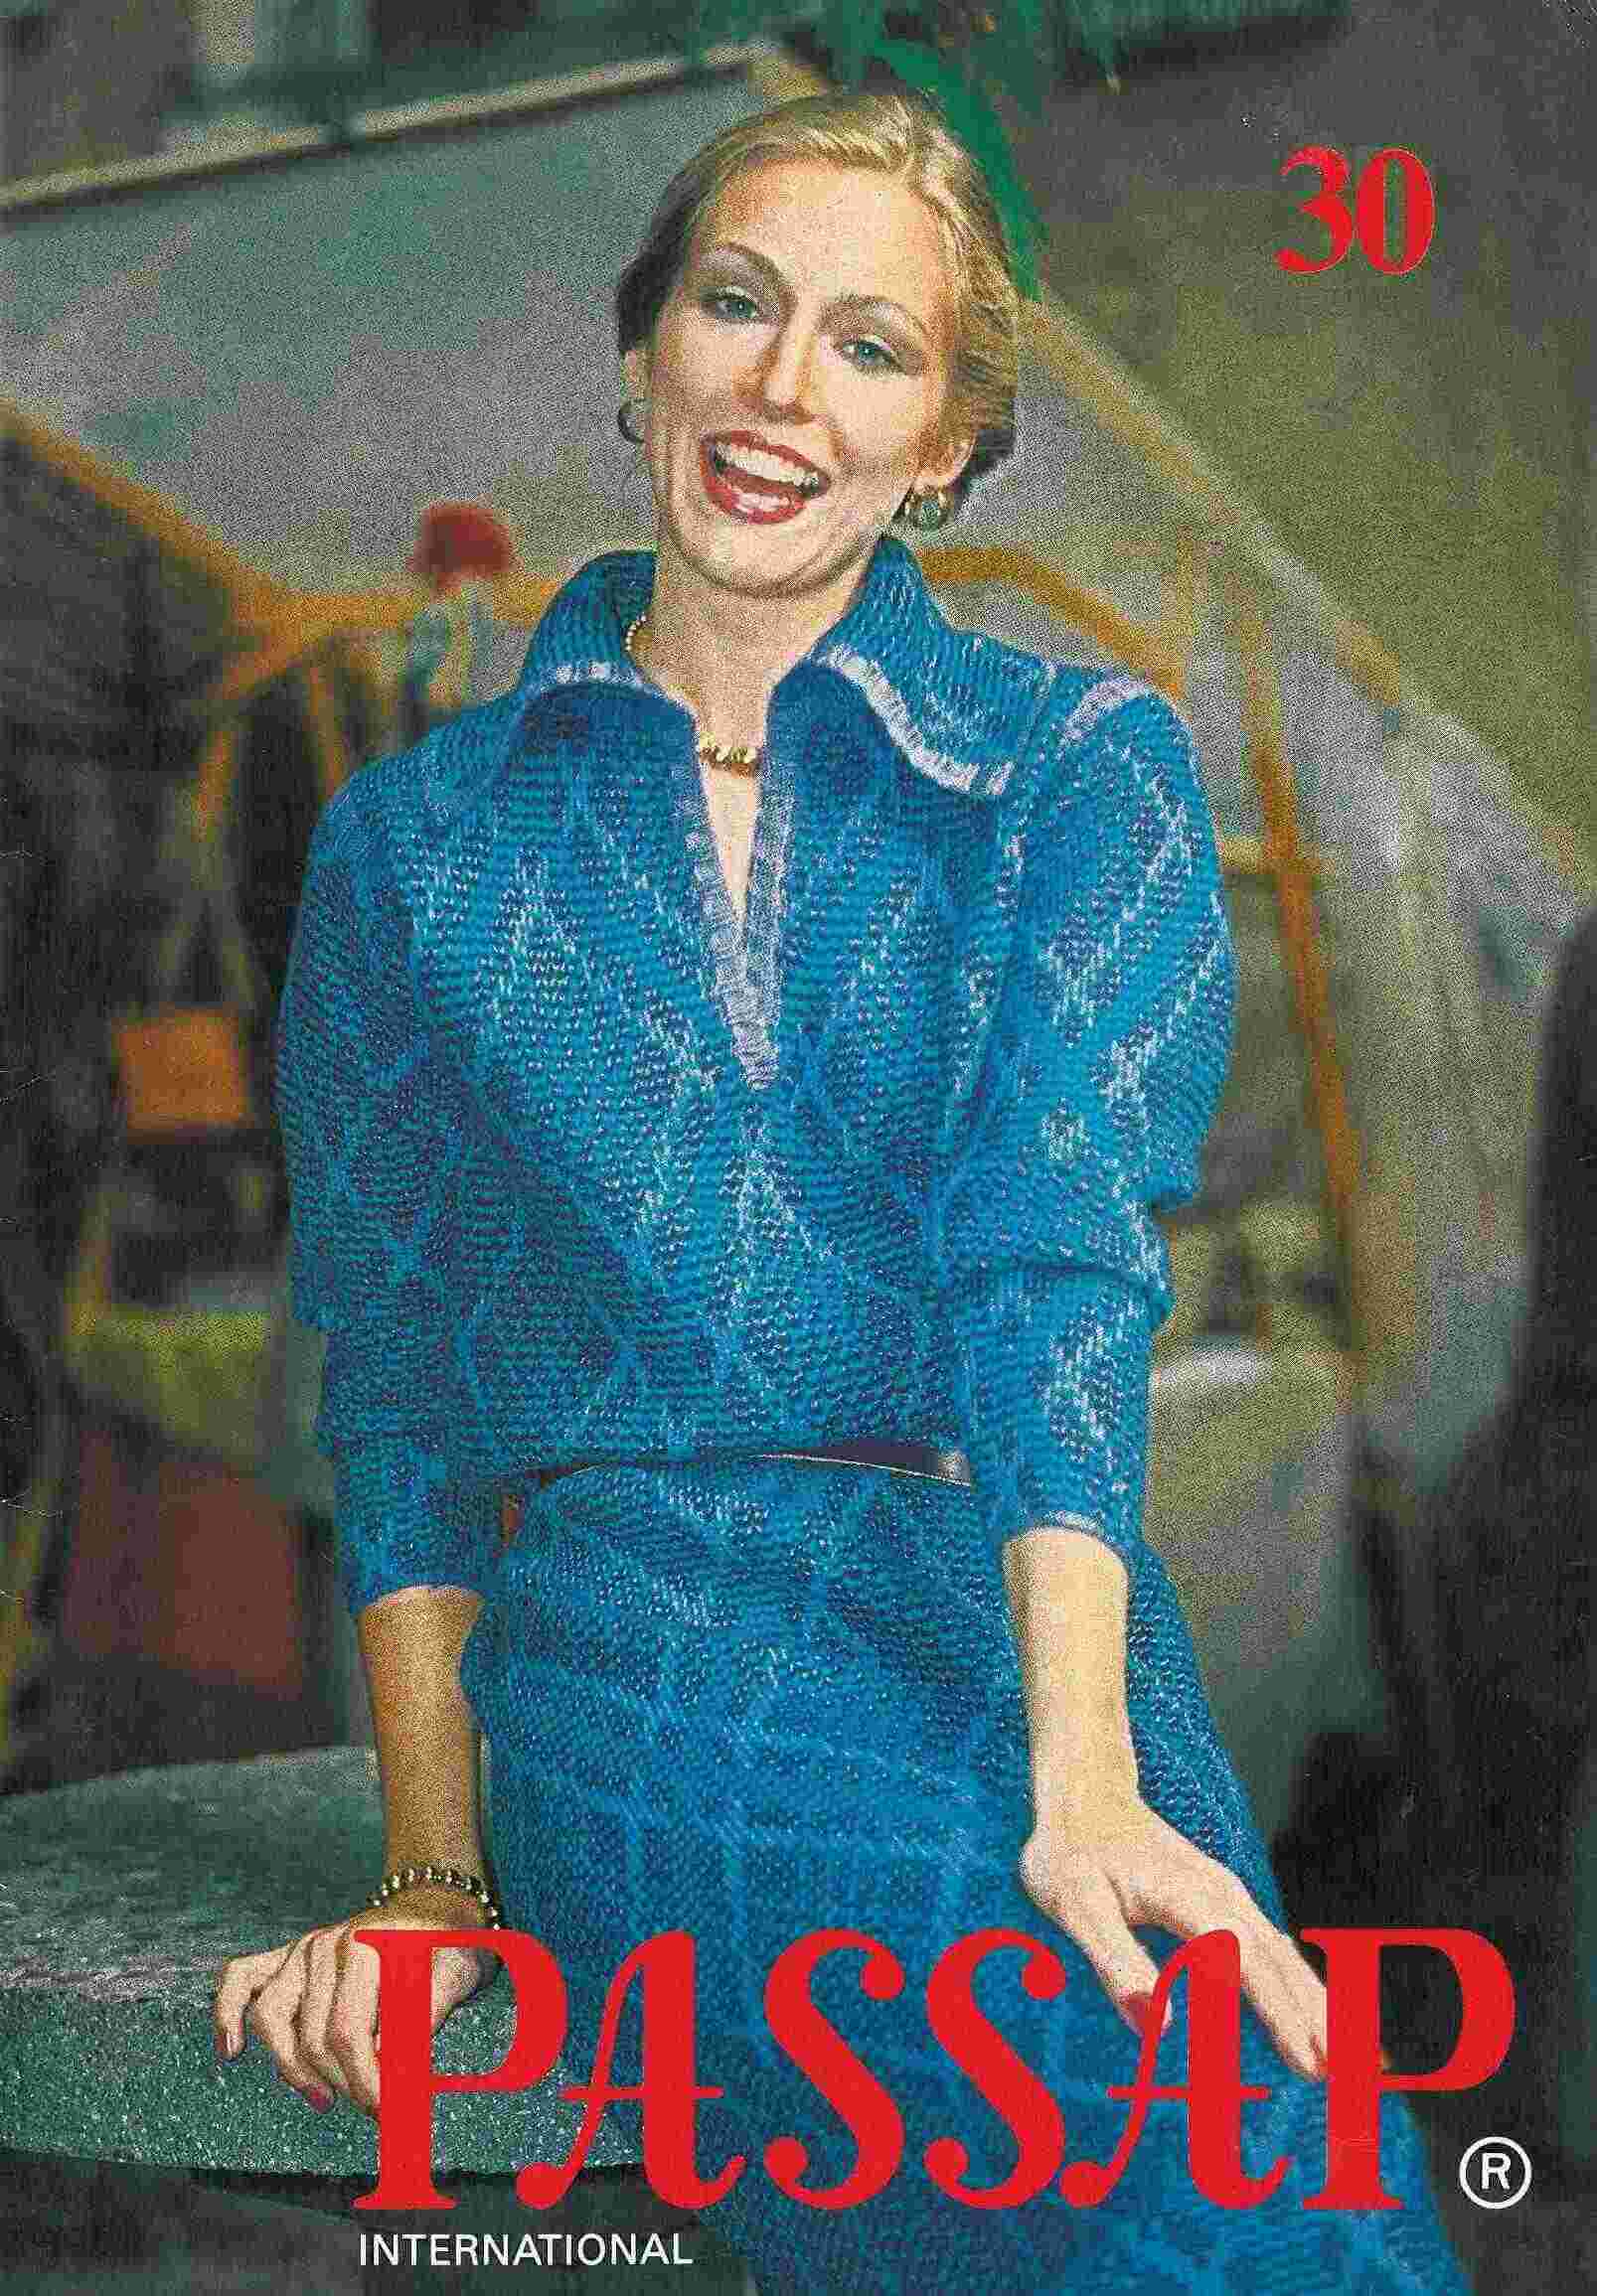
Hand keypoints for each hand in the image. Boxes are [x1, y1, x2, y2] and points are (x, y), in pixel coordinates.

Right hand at [212, 1887, 499, 2117]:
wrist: (435, 1907)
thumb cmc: (448, 1948)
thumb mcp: (455, 1980)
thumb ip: (422, 2026)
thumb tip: (391, 2081)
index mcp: (367, 1948)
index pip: (349, 2032)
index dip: (364, 2080)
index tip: (383, 2112)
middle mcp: (327, 1945)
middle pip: (312, 2035)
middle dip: (340, 2083)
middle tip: (370, 2109)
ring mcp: (302, 1949)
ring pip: (273, 2019)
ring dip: (293, 2069)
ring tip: (325, 2099)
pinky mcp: (287, 1955)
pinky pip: (242, 1978)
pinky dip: (228, 2013)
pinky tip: (232, 2049)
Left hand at [1018, 1786, 1327, 2080]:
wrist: (1082, 1796)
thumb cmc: (1069, 1855)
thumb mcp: (1074, 1907)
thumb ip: (1116, 1962)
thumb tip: (1159, 2027)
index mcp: (1186, 1895)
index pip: (1243, 1959)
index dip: (1278, 2011)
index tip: (1308, 2058)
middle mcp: (1220, 1893)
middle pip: (1277, 1958)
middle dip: (1313, 2015)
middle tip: (1346, 2074)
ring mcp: (1226, 1895)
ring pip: (1282, 1952)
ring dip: (1315, 2002)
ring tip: (1348, 2056)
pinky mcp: (1223, 1903)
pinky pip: (1270, 1947)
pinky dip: (1298, 1984)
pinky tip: (1313, 2014)